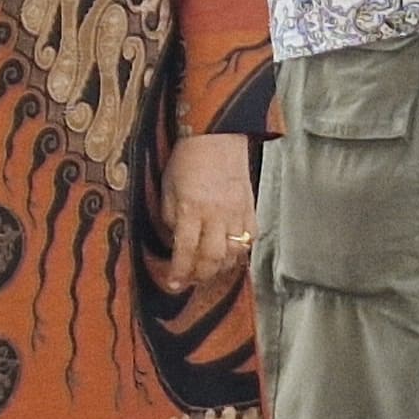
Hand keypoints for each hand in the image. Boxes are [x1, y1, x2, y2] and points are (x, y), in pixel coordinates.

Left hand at [158, 131, 256, 294]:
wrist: (217, 135)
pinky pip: (250, 239)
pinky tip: (230, 253)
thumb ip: (170, 217)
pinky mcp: (250, 207)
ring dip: (220, 268)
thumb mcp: (167, 186)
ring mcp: (237, 212)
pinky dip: (240, 251)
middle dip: (200, 276)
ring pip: (234, 253)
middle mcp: (216, 214)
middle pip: (212, 259)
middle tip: (190, 281)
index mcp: (191, 208)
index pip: (186, 250)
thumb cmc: (187, 158)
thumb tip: (174, 241)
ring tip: (208, 270)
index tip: (173, 283)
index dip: (180, 272)